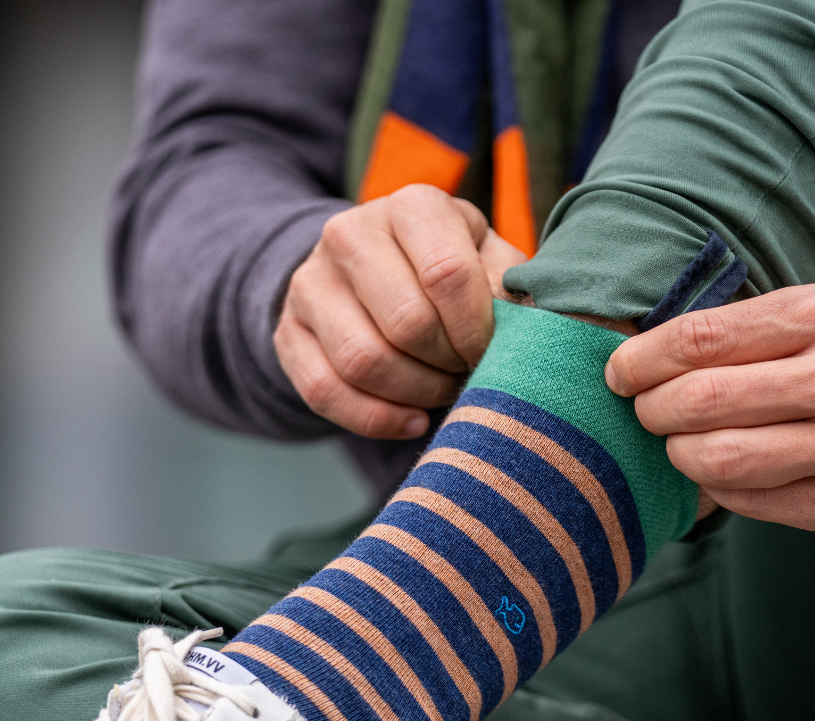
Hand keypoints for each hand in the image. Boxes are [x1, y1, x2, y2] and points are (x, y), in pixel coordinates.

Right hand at [274, 185, 526, 439]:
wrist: (375, 277)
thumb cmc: (454, 274)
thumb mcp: (490, 264)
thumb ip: (512, 289)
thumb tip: (527, 326)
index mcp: (413, 206)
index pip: (447, 274)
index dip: (476, 331)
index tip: (490, 352)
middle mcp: (350, 232)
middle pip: (406, 323)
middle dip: (448, 364)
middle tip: (467, 372)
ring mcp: (310, 283)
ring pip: (365, 361)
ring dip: (417, 394)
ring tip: (443, 391)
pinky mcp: (288, 334)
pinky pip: (327, 392)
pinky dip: (378, 420)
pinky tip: (413, 419)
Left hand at [605, 284, 814, 537]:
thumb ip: (750, 331)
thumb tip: (651, 358)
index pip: (700, 338)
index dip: (642, 360)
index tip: (620, 373)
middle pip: (700, 402)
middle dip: (652, 412)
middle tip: (647, 412)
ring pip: (721, 460)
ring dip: (680, 455)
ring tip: (681, 445)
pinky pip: (754, 503)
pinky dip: (720, 490)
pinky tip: (723, 474)